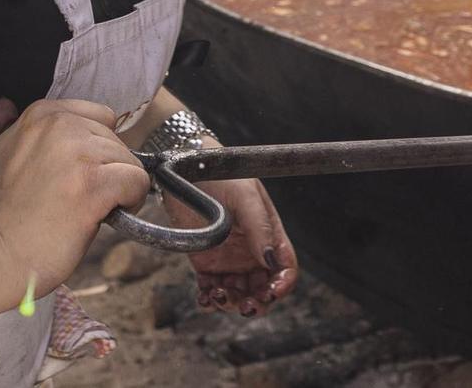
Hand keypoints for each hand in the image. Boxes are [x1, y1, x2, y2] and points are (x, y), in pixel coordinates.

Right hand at [0, 98, 148, 316]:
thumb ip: (2, 127)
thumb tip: (6, 106)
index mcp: (41, 114)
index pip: (98, 117)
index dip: (95, 148)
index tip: (82, 173)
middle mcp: (62, 126)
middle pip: (116, 139)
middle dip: (108, 168)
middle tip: (85, 195)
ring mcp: (79, 154)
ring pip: (129, 160)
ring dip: (119, 186)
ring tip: (95, 207)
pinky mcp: (94, 185)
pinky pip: (137, 180)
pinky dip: (132, 199)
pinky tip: (109, 214)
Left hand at [180, 177, 297, 317]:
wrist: (185, 166)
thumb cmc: (222, 174)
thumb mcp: (245, 196)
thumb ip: (260, 227)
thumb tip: (271, 260)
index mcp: (269, 235)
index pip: (285, 267)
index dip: (283, 284)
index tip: (271, 292)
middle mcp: (252, 251)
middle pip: (263, 288)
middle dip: (258, 302)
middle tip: (246, 306)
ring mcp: (229, 259)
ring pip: (238, 294)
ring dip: (231, 303)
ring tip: (217, 295)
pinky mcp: (205, 263)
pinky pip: (211, 290)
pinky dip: (210, 300)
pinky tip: (205, 298)